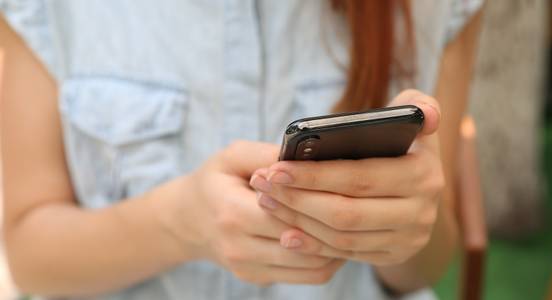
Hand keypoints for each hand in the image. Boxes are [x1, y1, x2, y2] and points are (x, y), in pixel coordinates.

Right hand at [160, 141, 345, 284]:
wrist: (189, 219)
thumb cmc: (216, 181)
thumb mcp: (233, 156)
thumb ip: (268, 155)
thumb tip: (308, 156)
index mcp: (231, 212)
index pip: (288, 213)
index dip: (319, 200)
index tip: (346, 185)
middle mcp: (239, 248)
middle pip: (305, 242)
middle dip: (335, 224)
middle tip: (361, 204)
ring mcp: (248, 268)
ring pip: (312, 266)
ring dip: (338, 246)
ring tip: (354, 222)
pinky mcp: (259, 279)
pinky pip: (306, 276)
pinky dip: (327, 258)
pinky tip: (337, 237)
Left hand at [250, 90, 444, 265]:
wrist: (419, 189)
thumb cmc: (404, 143)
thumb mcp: (414, 119)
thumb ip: (418, 104)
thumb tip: (424, 113)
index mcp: (423, 175)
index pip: (359, 178)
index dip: (314, 175)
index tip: (276, 168)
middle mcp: (421, 212)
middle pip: (346, 212)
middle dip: (298, 199)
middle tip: (263, 184)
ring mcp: (408, 239)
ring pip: (342, 236)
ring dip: (299, 221)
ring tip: (268, 201)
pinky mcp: (393, 255)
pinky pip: (346, 254)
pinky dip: (313, 244)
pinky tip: (286, 231)